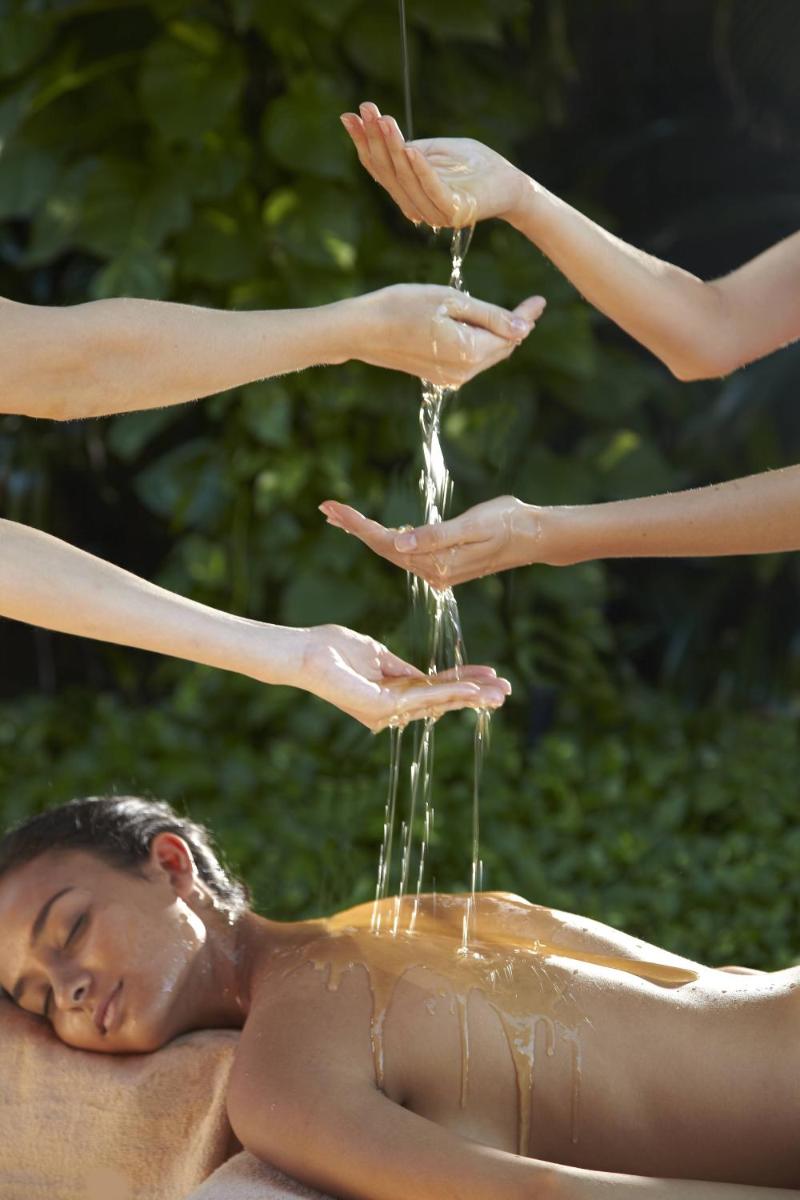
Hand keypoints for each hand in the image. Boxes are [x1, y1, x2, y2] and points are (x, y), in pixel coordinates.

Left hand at [295, 624, 510, 730]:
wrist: (307, 652)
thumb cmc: (333, 649)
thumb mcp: (377, 653)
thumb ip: (400, 668)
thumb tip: (425, 675)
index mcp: (392, 691)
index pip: (435, 687)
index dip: (463, 682)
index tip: (491, 676)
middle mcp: (391, 706)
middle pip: (441, 699)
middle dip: (475, 694)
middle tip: (506, 692)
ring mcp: (386, 709)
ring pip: (436, 702)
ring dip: (469, 696)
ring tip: (498, 693)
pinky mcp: (380, 708)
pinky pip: (421, 699)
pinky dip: (448, 693)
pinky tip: (470, 690)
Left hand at [319, 497, 542, 589]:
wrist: (535, 536)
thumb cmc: (508, 523)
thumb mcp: (474, 526)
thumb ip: (437, 536)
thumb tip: (399, 543)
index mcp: (437, 563)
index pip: (386, 543)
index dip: (357, 525)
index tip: (333, 508)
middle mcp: (434, 572)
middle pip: (383, 549)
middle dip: (353, 528)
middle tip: (326, 507)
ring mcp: (438, 570)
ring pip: (393, 551)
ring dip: (365, 533)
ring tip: (340, 516)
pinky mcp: (444, 565)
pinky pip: (407, 552)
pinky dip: (386, 539)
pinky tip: (376, 531)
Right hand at [341, 102, 527, 227]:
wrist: (509, 183)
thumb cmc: (473, 165)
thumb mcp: (435, 151)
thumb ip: (409, 149)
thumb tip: (380, 132)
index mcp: (408, 192)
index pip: (379, 168)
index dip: (363, 142)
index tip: (349, 115)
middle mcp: (416, 206)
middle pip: (388, 172)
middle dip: (374, 140)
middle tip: (366, 110)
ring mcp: (434, 212)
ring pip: (406, 179)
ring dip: (394, 149)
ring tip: (384, 121)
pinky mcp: (453, 212)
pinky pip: (431, 189)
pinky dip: (420, 170)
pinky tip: (410, 149)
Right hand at [346, 284, 544, 389]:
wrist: (361, 331)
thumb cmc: (402, 307)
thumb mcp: (450, 301)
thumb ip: (490, 316)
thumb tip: (524, 328)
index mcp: (469, 352)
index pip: (511, 335)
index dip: (527, 316)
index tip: (541, 300)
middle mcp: (463, 372)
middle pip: (502, 349)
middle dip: (514, 328)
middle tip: (527, 305)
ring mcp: (450, 378)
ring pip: (486, 355)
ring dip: (494, 335)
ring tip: (491, 312)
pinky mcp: (438, 377)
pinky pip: (469, 360)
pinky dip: (476, 343)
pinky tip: (468, 326)